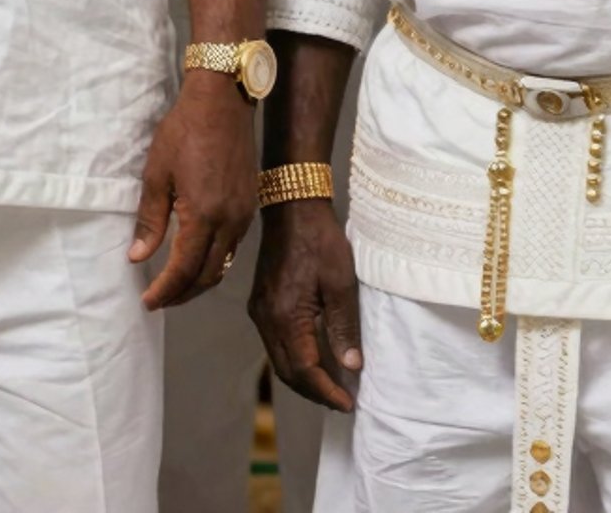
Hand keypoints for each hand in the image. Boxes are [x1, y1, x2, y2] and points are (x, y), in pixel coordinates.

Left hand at [129, 73, 255, 309]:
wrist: (222, 102)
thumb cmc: (183, 132)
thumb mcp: (157, 173)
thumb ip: (150, 219)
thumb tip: (138, 257)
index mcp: (204, 215)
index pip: (184, 269)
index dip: (165, 291)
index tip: (148, 302)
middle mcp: (230, 222)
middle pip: (208, 276)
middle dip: (182, 294)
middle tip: (159, 299)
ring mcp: (244, 214)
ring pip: (223, 263)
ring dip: (199, 280)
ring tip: (175, 285)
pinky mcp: (250, 205)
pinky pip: (233, 246)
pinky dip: (214, 260)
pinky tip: (198, 256)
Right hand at [249, 198, 361, 411]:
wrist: (291, 206)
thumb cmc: (320, 240)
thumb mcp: (340, 282)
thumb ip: (343, 326)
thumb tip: (350, 366)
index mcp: (286, 315)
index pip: (305, 370)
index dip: (327, 392)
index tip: (349, 403)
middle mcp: (266, 317)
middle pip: (287, 371)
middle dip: (314, 392)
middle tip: (342, 400)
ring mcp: (260, 309)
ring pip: (278, 359)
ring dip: (303, 377)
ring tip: (331, 385)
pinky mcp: (260, 301)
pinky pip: (274, 343)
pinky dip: (294, 359)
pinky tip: (313, 357)